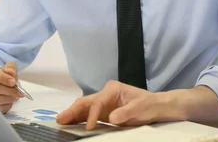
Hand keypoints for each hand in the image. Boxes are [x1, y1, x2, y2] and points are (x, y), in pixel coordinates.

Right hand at [0, 62, 23, 112]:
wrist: (1, 86)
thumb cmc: (3, 76)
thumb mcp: (8, 68)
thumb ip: (10, 68)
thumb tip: (10, 72)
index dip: (2, 78)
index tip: (13, 82)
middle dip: (8, 90)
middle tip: (18, 91)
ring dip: (8, 98)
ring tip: (15, 96)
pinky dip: (6, 105)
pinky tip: (10, 101)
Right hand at [56, 80, 181, 129]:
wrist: (158, 107)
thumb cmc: (150, 105)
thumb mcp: (141, 108)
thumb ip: (126, 112)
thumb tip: (111, 118)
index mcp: (112, 89)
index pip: (97, 102)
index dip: (91, 115)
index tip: (88, 127)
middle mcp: (105, 94)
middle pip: (86, 102)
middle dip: (73, 111)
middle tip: (60, 119)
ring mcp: (104, 103)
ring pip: (85, 108)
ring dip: (73, 115)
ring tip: (60, 122)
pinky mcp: (104, 112)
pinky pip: (89, 115)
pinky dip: (79, 119)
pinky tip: (71, 124)